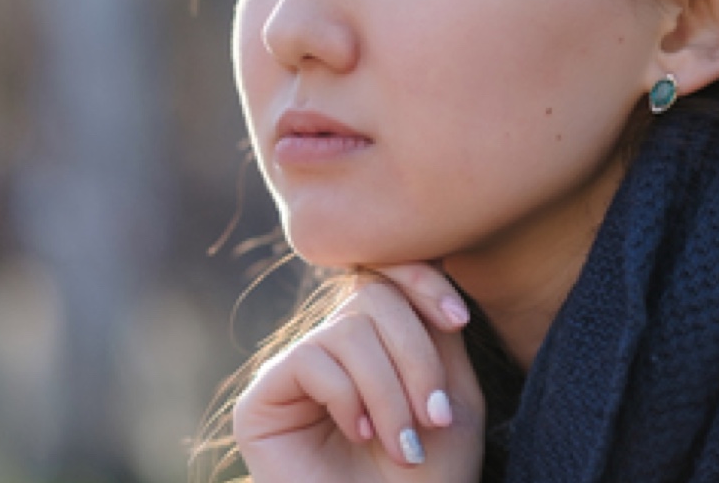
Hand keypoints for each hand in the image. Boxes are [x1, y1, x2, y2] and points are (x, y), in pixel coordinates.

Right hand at [234, 263, 484, 482]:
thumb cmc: (430, 481)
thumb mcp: (453, 396)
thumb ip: (436, 331)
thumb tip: (426, 258)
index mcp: (377, 344)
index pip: (388, 276)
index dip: (421, 280)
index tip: (459, 320)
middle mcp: (331, 349)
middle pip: (373, 297)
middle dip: (415, 357)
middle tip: (436, 419)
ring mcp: (294, 373)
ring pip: (347, 330)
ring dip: (390, 392)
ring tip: (404, 447)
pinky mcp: (260, 401)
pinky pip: (311, 359)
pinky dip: (349, 399)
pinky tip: (359, 437)